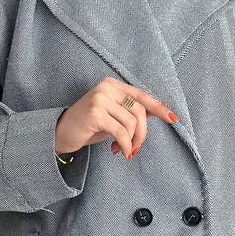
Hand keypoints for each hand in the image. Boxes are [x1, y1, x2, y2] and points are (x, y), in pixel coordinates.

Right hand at [54, 76, 179, 159]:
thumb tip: (162, 110)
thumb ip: (135, 112)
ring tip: (123, 149)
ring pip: (132, 123)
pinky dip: (124, 145)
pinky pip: (120, 132)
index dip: (159, 108)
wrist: (61, 133)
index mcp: (114, 85)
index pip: (142, 96)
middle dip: (142, 133)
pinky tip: (118, 151)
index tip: (173, 120)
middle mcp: (107, 88)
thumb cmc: (91, 125)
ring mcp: (100, 99)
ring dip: (131, 141)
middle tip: (135, 148)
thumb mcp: (115, 116)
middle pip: (140, 111)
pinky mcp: (95, 113)